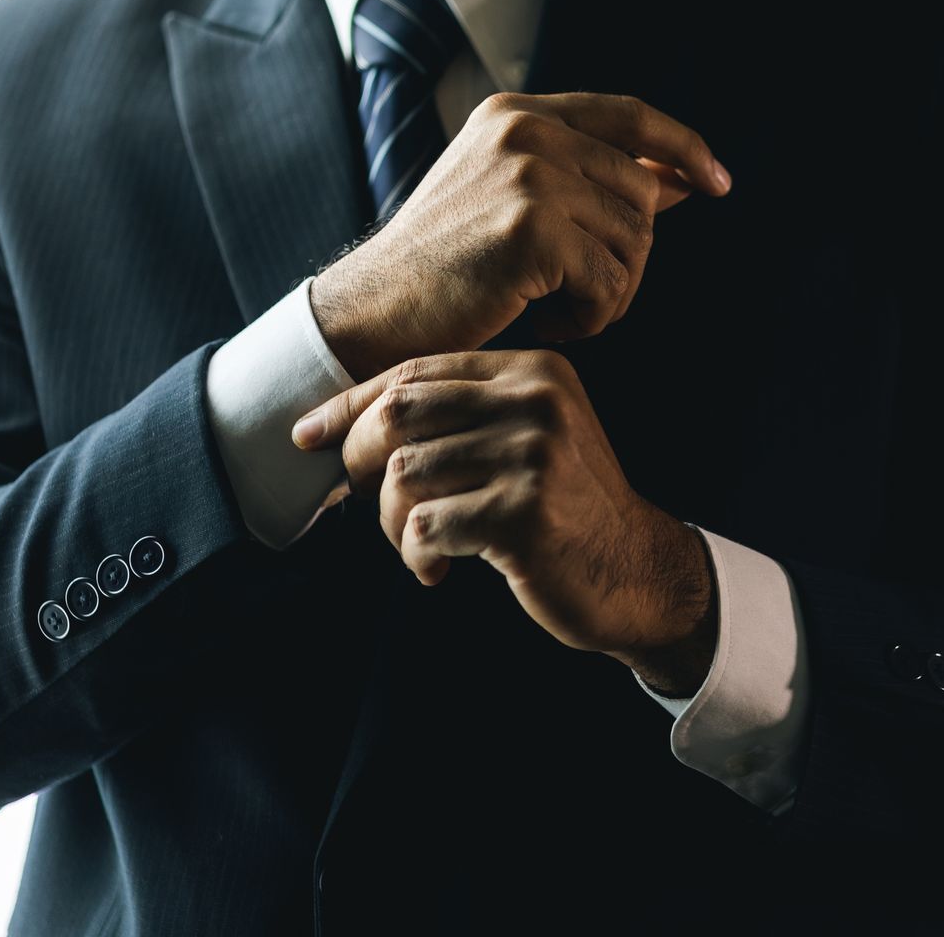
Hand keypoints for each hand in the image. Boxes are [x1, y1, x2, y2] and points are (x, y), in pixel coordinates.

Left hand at [291, 349, 718, 690]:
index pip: (416, 373)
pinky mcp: (524, 513)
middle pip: (400, 415)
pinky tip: (439, 568)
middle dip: (364, 463)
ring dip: (395, 523)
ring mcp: (534, 456)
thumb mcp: (527, 439)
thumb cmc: (564, 510)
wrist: (635, 572)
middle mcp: (537, 402)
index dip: (351, 404)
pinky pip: (427, 526)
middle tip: (375, 503)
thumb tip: (340, 424)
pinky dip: (417, 555)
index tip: (307, 434)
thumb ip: (460, 417)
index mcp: (534, 372)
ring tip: (420, 546)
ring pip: (405, 475)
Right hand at [311, 91, 731, 379]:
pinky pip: (612, 284)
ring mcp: (530, 175)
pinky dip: (592, 318)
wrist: (372, 314)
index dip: (682, 147)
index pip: (630, 115)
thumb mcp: (516, 203)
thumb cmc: (444, 272)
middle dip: (628, 256)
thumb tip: (684, 181)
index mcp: (518, 113)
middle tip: (579, 297)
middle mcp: (526, 131)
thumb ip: (591, 182)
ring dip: (609, 293)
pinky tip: (545, 324)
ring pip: (635, 242)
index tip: (718, 182)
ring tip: (554, 310)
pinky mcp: (534, 230)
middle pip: (642, 195)